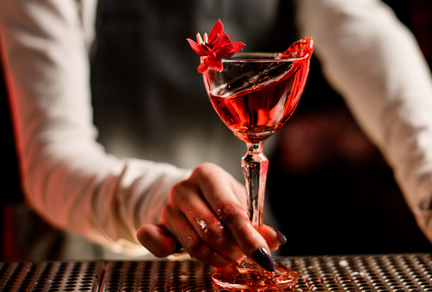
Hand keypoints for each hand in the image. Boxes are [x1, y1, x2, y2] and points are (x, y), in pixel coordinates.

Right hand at [136, 162, 285, 269]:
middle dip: (233, 250)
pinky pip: (156, 243)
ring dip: (216, 258)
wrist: (188, 196)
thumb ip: (257, 223)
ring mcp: (168, 207)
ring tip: (228, 257)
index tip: (263, 256)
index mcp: (208, 175)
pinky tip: (179, 252)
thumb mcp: (241, 204)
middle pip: (212, 229)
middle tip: (244, 256)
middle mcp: (184, 188)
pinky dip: (166, 250)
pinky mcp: (155, 224)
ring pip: (194, 244)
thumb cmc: (219, 200)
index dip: (248, 236)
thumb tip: (276, 239)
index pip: (229, 210)